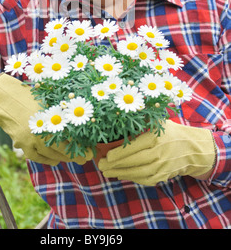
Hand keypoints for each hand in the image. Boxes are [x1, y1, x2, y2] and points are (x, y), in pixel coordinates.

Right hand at [0, 73, 92, 164]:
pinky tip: (54, 160)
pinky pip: (36, 157)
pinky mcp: (22, 143)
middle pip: (63, 148)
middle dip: (75, 155)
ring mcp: (31, 139)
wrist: (5, 98)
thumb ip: (62, 111)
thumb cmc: (30, 95)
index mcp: (51, 118)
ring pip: (51, 155)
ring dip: (62, 158)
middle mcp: (42, 130)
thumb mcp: (48, 100)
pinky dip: (47, 160)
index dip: (82, 146)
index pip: (71, 136)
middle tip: (85, 158)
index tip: (91, 151)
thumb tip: (80, 121)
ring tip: (71, 158)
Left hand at [98, 120, 215, 185]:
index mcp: (156, 137)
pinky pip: (145, 179)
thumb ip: (142, 119)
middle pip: (134, 161)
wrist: (192, 149)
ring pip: (139, 173)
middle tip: (101, 165)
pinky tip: (121, 175)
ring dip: (121, 174)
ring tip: (107, 172)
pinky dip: (132, 178)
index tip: (107, 155)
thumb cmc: (170, 133)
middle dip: (116, 165)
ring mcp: (162, 166)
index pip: (134, 146)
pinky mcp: (163, 176)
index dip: (120, 153)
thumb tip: (121, 115)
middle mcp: (159, 153)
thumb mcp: (158, 121)